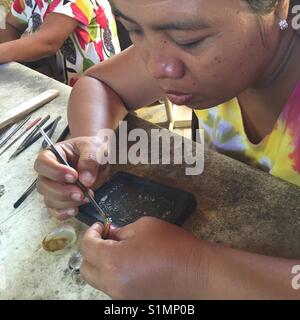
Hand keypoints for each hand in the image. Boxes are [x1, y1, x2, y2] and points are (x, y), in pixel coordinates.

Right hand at [34, 136, 108, 219]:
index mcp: (52, 155)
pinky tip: (76, 210)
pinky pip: (55, 211)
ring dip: (67, 202)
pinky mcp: (61, 200)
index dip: (55, 171)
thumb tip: (85, 180)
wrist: (99, 159)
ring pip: (49, 199)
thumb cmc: (93, 149)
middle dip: (63, 191)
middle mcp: (49, 173)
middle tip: (81, 192)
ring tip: (86, 198)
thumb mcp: (94, 147)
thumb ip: (90, 159)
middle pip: (44, 185)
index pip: (43, 163)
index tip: (74, 176)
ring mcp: (53, 188)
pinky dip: (64, 213)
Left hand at [80, 217, 207, 298]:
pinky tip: (131, 263)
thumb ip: (122, 230)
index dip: (90, 232)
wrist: (200, 273)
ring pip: (98, 280)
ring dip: (102, 263)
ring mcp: (121, 297)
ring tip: (121, 249)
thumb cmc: (173, 245)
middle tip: (107, 237)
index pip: (86, 247)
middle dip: (91, 250)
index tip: (100, 226)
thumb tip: (111, 235)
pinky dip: (114, 274)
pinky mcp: (132, 302)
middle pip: (85, 268)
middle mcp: (112, 285)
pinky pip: (113, 287)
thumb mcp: (145, 227)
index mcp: (112, 262)